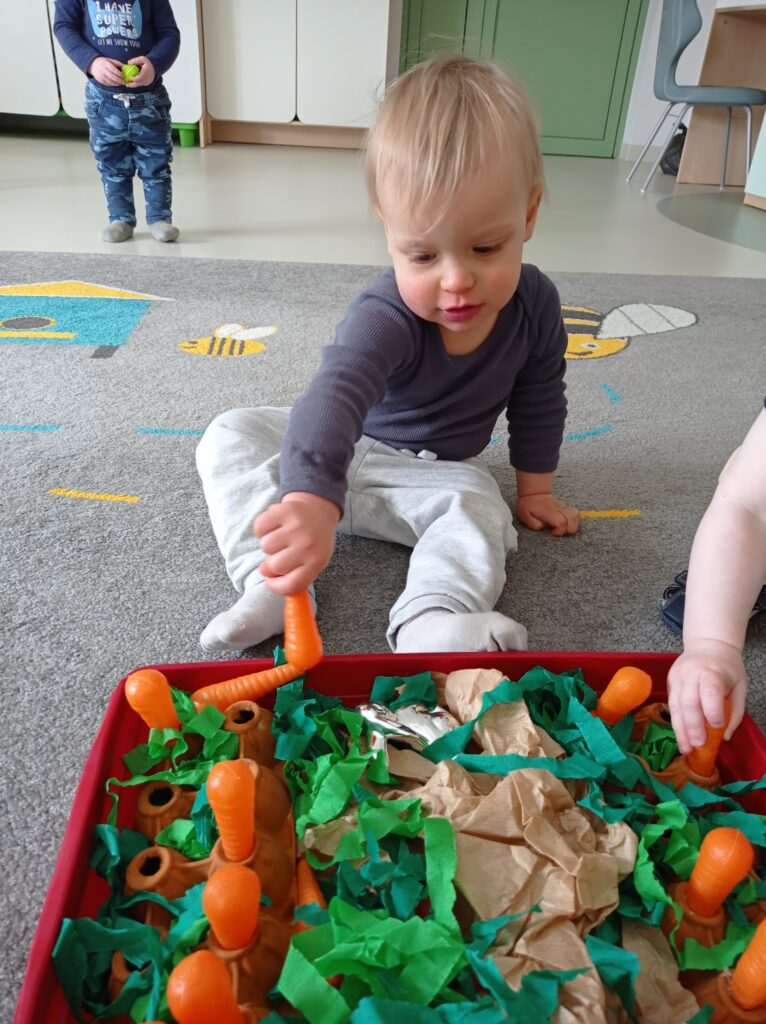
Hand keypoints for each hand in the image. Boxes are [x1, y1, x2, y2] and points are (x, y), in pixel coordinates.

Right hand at [88, 56, 123, 86]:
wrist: (92, 65)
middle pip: (112, 77)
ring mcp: (101, 76)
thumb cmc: (103, 62)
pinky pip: (108, 84)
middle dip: (119, 80)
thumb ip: (117, 63)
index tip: (123, 75)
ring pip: (111, 82)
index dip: (119, 73)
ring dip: (117, 83)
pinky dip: (113, 84)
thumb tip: (125, 66)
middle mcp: (103, 70)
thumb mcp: (109, 60)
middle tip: (124, 81)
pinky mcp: (101, 81)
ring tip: (121, 83)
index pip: (113, 69)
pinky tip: (117, 83)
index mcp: (105, 64)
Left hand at [125, 55, 155, 86]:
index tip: (130, 77)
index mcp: (146, 72)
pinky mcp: (147, 83)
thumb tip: (128, 62)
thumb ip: (135, 60)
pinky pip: (141, 84)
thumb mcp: (142, 59)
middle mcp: (147, 79)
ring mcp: (147, 82)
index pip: (139, 78)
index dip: (134, 79)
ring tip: (128, 84)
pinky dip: (136, 83)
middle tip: (126, 84)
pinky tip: (132, 82)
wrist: (155, 67)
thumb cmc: (148, 63)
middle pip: (139, 83)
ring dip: (133, 85)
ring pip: (139, 85)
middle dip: (132, 85)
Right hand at [254, 492, 339, 594]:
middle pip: (275, 566)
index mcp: (317, 561)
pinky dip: (262, 529)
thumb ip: (291, 573)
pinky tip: (274, 527)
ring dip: (268, 545)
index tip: (270, 582)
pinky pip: (260, 528)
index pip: (292, 584)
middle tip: (280, 553)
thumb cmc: (313, 540)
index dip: (276, 587)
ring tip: (279, 539)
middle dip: (272, 563)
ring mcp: (297, 526)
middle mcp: (308, 544)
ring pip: (266, 546)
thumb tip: (265, 573)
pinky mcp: (285, 511)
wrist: (318, 508)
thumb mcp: (311, 561)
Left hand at [515, 494, 578, 535]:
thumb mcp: (524, 516)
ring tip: (564, 528)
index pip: (560, 522)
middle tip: (559, 531)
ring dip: (573, 525)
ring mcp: (563, 507)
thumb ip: (534, 524)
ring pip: (576, 515)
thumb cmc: (528, 506)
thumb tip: (543, 526)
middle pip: (572, 518)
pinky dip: (575, 521)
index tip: (552, 532)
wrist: (534, 494)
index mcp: (547, 511)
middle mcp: (557, 508)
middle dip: (568, 529)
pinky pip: (576, 514)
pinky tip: (567, 524)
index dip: (559, 530)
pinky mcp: (566, 508)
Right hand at [667, 638, 746, 752]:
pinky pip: (672, 706)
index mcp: (711, 671)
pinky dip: (677, 723)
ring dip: (680, 730)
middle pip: (688, 702)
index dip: (712, 710)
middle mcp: (690, 674)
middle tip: (699, 745)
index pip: (709, 691)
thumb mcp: (740, 685)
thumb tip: (726, 736)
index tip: (717, 726)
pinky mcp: (670, 683)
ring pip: (675, 707)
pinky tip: (681, 738)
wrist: (707, 644)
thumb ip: (736, 711)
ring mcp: (677, 678)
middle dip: (692, 726)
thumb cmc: (727, 667)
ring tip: (686, 749)